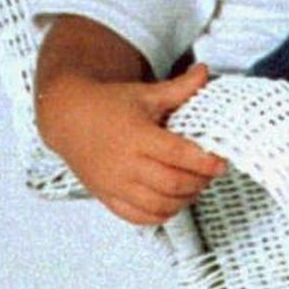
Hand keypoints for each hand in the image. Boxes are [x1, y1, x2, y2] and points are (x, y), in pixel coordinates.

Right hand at [41, 63, 226, 223]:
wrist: (67, 116)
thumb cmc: (109, 105)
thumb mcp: (145, 94)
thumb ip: (179, 88)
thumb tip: (204, 72)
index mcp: (136, 135)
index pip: (177, 154)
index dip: (204, 162)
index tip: (220, 163)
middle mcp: (124, 163)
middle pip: (172, 183)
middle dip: (199, 181)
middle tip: (209, 173)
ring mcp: (114, 184)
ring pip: (159, 205)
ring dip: (184, 199)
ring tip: (194, 186)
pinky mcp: (107, 196)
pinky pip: (140, 217)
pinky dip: (162, 214)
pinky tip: (172, 200)